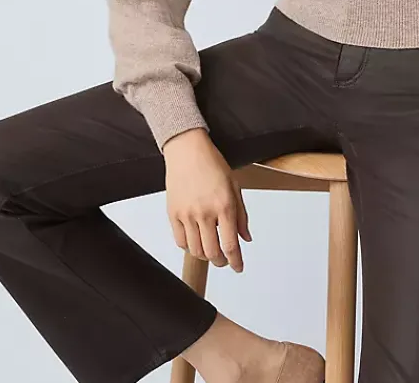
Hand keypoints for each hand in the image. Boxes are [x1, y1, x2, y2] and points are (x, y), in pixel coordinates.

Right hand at [162, 128, 251, 271]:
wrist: (187, 150)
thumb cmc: (212, 164)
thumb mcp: (234, 186)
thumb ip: (241, 215)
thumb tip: (245, 238)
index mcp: (224, 205)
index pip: (230, 245)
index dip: (236, 262)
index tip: (238, 267)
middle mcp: (205, 212)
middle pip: (212, 253)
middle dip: (221, 261)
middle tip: (225, 260)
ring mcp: (187, 214)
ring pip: (196, 251)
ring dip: (206, 256)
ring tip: (211, 251)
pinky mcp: (173, 214)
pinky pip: (180, 241)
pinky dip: (189, 247)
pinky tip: (196, 241)